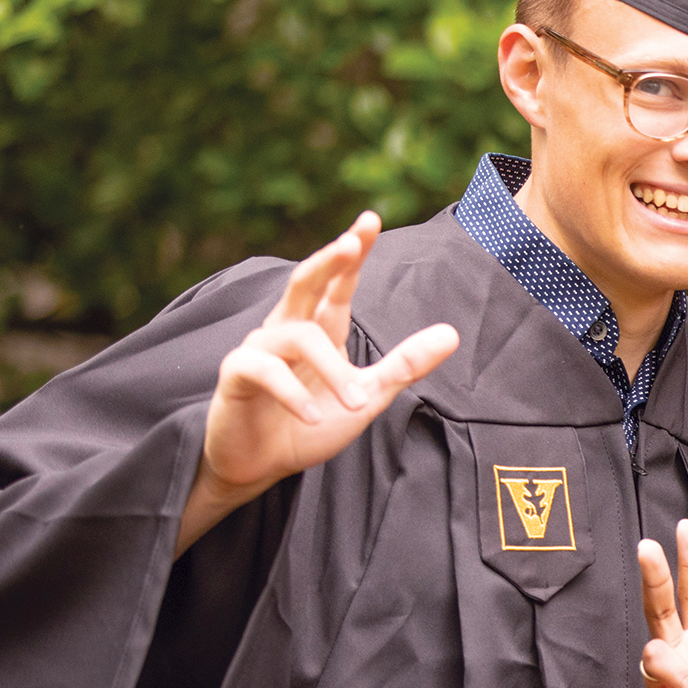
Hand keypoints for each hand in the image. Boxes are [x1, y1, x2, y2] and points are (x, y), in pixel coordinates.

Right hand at [182, 212, 458, 550]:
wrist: (259, 467)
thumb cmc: (308, 426)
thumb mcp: (367, 396)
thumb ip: (404, 365)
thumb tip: (452, 333)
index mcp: (319, 330)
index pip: (337, 285)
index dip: (352, 254)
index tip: (370, 220)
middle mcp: (287, 330)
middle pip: (305, 282)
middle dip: (328, 260)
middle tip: (351, 242)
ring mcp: (258, 350)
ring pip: (298, 337)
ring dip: (333, 371)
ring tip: (358, 404)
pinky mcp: (236, 375)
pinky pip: (264, 370)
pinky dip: (293, 393)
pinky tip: (312, 416)